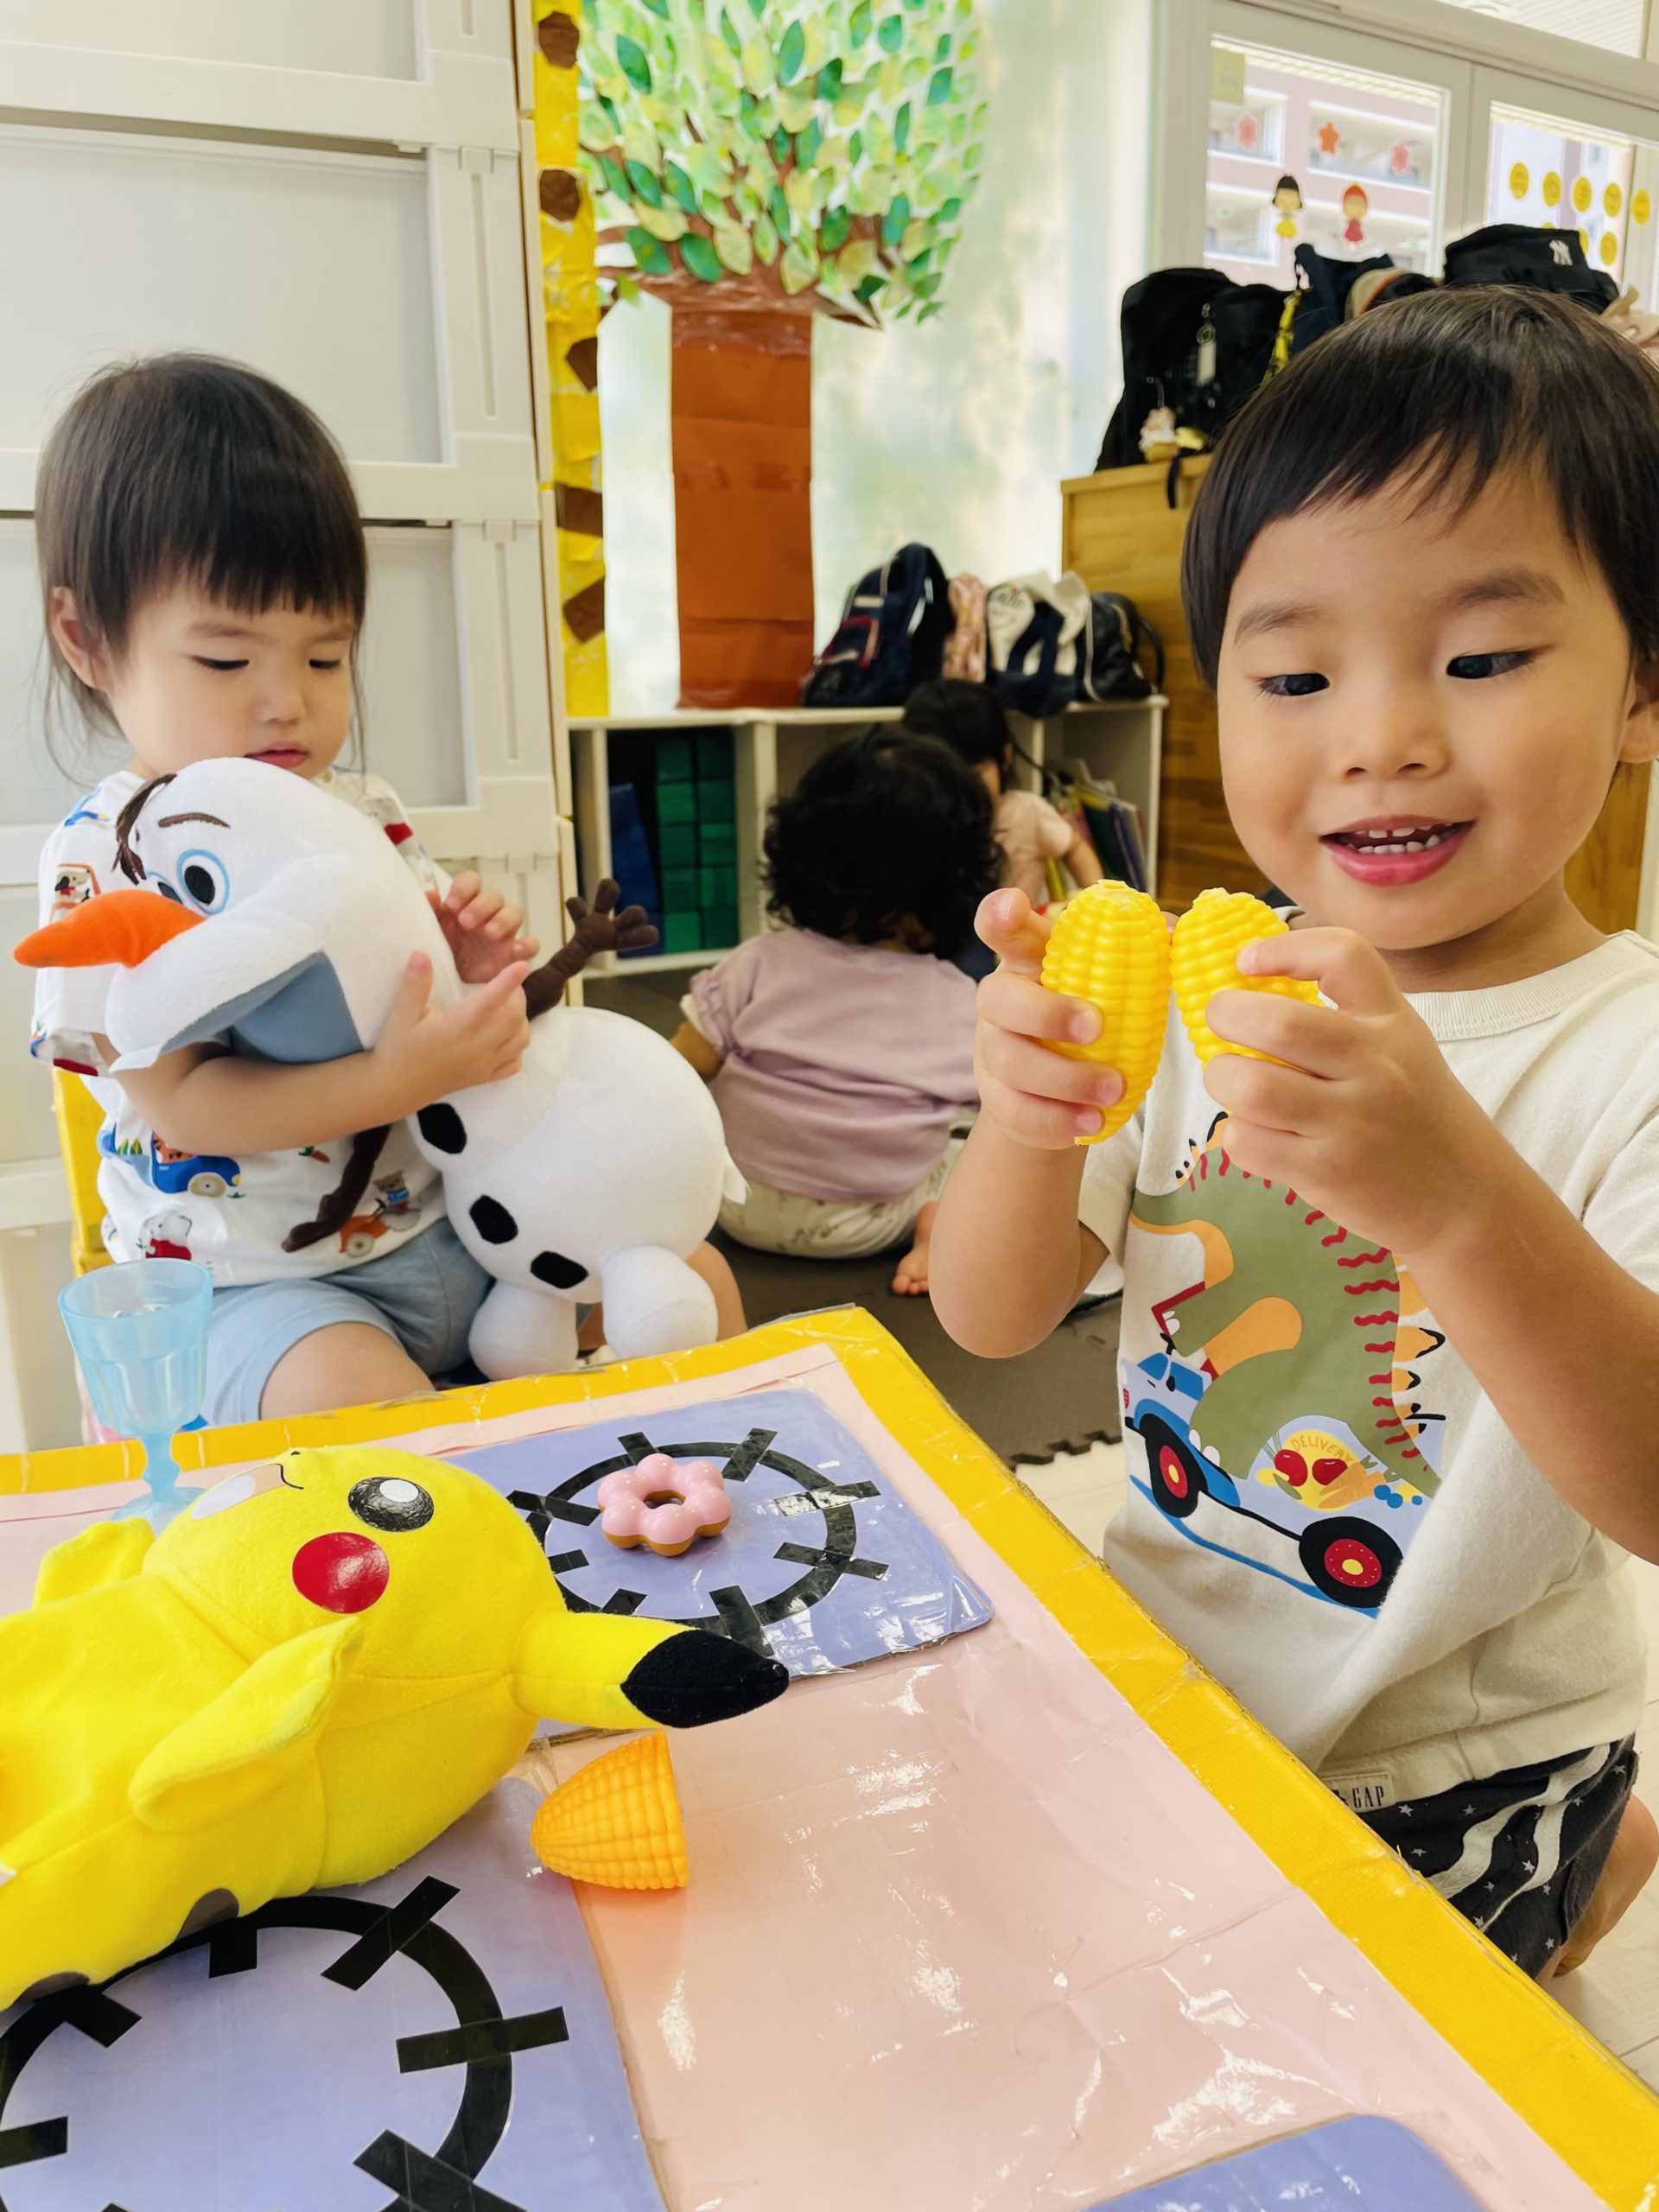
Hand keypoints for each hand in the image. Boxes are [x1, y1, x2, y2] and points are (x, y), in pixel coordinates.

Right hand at [370, 951, 530, 1114]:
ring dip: (520, 1020)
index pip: (491, 1001)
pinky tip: (506, 1035)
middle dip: (517, 997)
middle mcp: (477, 1048)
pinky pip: (514, 1064)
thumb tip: (420, 953)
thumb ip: (414, 984)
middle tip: (508, 985)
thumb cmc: (397, 1049)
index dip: (509, 981)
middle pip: (514, 1019)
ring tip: (508, 1007)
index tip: (523, 965)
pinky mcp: (483, 1078)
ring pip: (520, 1040)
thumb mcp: (401, 1014)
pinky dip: (517, 1047)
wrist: (394, 1089)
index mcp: (457, 1028)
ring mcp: (483, 1066)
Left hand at [430, 874, 538, 984]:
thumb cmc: (442, 954)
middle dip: (481, 906)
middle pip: (494, 896)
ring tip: (489, 933)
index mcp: (465, 904)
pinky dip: (527, 945)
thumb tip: (431, 894)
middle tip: (466, 922)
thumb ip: (430, 914)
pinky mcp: (515, 954)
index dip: (464, 888)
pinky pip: (531, 944)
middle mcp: (487, 914)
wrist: (452, 988)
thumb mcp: (431, 934)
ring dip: (503, 919)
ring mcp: (504, 933)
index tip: (452, 905)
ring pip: (516, 912)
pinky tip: (515, 951)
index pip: (471, 881)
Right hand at [969, 888, 1124, 1148]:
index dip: (1000, 915)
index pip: (1001, 929)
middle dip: (1046, 1014)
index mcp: (1028, 961)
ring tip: (1113, 1089)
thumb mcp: (1112, 981)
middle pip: (997, 998)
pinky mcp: (997, 1099)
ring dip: (1065, 1078)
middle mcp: (1001, 1002)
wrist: (1062, 1091)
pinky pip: (1015, 1110)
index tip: (1015, 905)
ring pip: (1010, 1062)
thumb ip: (1140, 952)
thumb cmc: (1091, 1020)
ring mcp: (993, 1052)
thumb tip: (1173, 928)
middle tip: (1096, 1028)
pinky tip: (1092, 1121)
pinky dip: (1056, 1119)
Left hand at [1202, 927, 1490, 1256]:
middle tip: (1219, 1021)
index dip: (1284, 948)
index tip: (1247, 961)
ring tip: (1232, 1080)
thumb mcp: (1400, 1046)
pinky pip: (1249, 1141)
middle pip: (1279, 1024)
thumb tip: (1247, 989)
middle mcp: (1375, 1067)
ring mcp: (1350, 1123)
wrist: (1463, 1195)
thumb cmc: (1414, 1112)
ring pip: (1252, 1086)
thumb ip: (1341, 1016)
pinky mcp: (1325, 1173)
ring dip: (1222, 1078)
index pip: (1343, 957)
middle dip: (1226, 1014)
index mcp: (1392, 1023)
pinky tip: (1255, 1130)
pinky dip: (1237, 1133)